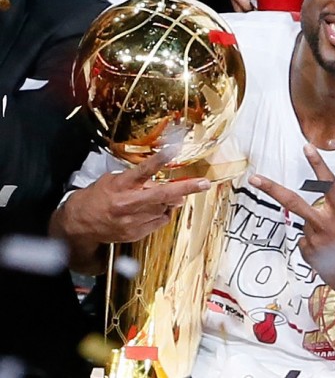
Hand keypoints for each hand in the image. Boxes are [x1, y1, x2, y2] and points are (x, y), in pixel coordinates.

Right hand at [58, 150, 211, 243]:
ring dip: (170, 201)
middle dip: (186, 188)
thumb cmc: (97, 198)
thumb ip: (137, 180)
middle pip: (162, 195)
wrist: (79, 225)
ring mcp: (132, 221)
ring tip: (163, 197)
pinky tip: (152, 210)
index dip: (159, 160)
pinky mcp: (136, 234)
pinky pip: (160, 221)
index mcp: (120, 186)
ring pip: (165, 208)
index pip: (142, 171)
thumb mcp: (112, 181)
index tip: (173, 150)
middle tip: (204, 183)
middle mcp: (127, 204)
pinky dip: (161, 213)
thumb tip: (161, 182)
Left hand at [249, 144, 334, 310]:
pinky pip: (307, 243)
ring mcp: (313, 241)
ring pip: (306, 227)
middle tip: (255, 178)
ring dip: (318, 232)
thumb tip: (330, 214)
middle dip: (272, 189)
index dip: (317, 164)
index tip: (307, 148)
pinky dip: (316, 247)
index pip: (328, 184)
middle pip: (293, 202)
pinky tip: (330, 257)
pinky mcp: (307, 255)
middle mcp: (324, 225)